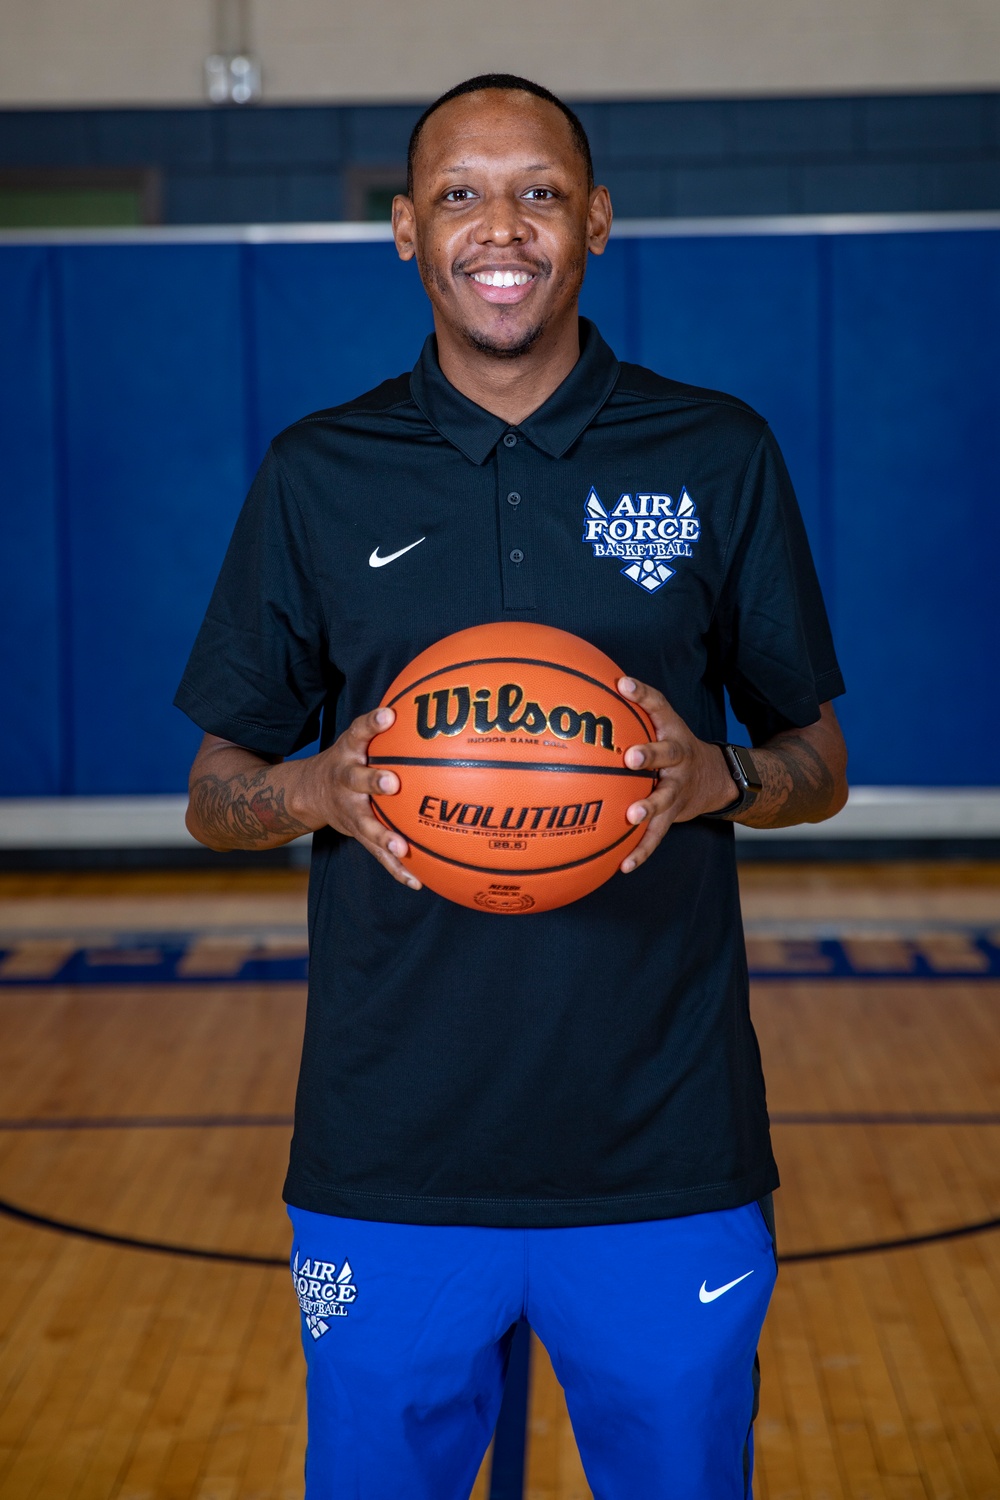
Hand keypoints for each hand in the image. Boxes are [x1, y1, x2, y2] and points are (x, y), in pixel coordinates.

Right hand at [293, 706, 420, 889]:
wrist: (308, 792)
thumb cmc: (351, 760)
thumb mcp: (359, 738)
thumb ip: (385, 725)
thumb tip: (436, 700)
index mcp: (349, 752)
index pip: (359, 732)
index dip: (372, 723)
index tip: (388, 716)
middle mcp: (345, 780)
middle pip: (357, 779)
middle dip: (374, 781)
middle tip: (392, 783)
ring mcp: (349, 809)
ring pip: (365, 823)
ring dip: (383, 835)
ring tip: (401, 847)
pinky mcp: (356, 833)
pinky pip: (377, 853)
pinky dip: (396, 867)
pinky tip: (417, 881)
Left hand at [616, 677, 734, 872]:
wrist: (716, 778)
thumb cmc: (672, 745)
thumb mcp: (660, 722)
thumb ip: (632, 707)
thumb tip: (589, 686)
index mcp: (672, 731)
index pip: (659, 706)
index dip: (642, 694)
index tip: (623, 684)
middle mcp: (679, 758)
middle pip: (668, 753)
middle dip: (650, 754)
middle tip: (631, 758)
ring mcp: (679, 788)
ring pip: (665, 797)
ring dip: (650, 806)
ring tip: (632, 815)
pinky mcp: (675, 814)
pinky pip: (657, 835)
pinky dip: (641, 850)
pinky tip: (622, 866)